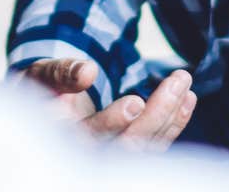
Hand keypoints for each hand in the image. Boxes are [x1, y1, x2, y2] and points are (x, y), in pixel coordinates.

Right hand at [19, 59, 196, 151]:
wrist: (42, 106)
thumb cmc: (41, 88)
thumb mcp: (41, 74)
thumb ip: (61, 73)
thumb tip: (87, 72)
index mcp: (62, 138)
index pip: (91, 136)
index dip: (113, 122)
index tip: (136, 101)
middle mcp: (88, 154)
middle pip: (128, 146)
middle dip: (157, 113)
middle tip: (178, 79)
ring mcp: (111, 156)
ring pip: (147, 147)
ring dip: (171, 116)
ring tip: (184, 83)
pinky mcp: (129, 150)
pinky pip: (155, 145)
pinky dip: (174, 123)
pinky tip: (187, 99)